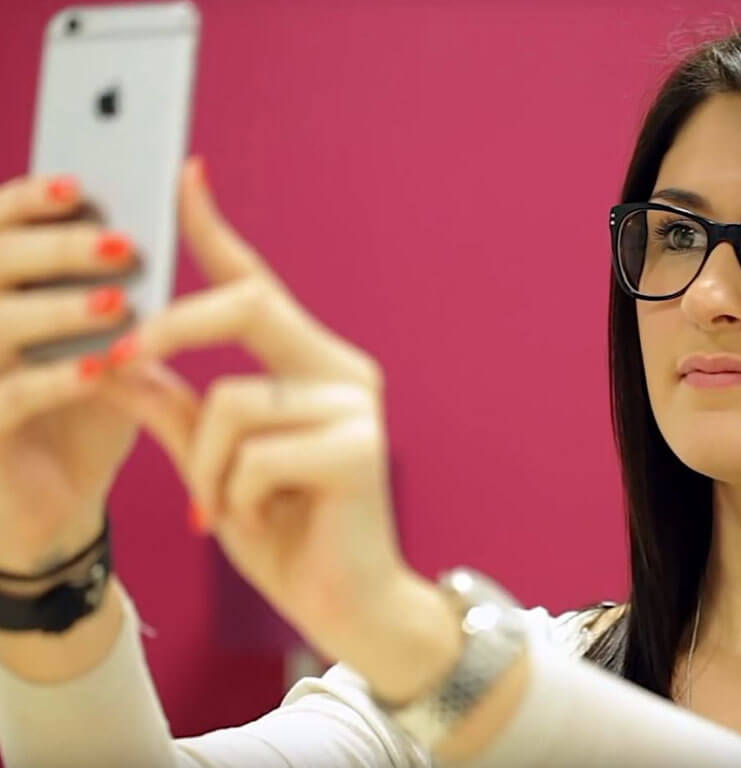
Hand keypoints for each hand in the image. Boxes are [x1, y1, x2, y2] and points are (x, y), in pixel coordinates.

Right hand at [0, 175, 140, 573]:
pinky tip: (99, 369)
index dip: (27, 200)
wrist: (58, 501)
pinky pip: (5, 398)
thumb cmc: (84, 410)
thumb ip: (122, 288)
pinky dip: (54, 380)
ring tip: (117, 303)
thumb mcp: (106, 342)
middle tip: (120, 245)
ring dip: (56, 310)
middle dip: (54, 249)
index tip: (81, 185)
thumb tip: (174, 213)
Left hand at [98, 159, 458, 696]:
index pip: (258, 288)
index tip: (187, 176)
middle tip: (118, 358)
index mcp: (313, 368)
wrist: (349, 607)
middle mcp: (342, 372)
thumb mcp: (212, 469)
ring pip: (231, 402)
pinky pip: (255, 454)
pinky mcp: (359, 448)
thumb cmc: (287, 534)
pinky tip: (268, 519)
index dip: (218, 231)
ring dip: (205, 468)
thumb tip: (121, 362)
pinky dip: (234, 497)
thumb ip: (174, 412)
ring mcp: (356, 406)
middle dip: (171, 328)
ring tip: (225, 509)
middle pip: (248, 305)